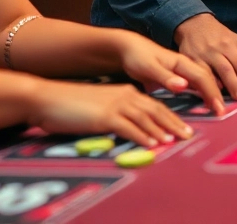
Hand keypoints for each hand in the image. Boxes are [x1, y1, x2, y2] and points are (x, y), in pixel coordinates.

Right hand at [25, 81, 192, 147]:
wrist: (48, 98)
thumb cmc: (71, 104)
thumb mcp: (100, 105)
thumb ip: (116, 113)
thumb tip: (130, 126)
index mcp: (125, 92)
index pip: (154, 105)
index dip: (170, 116)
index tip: (182, 127)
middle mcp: (125, 96)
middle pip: (156, 110)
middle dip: (174, 123)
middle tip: (188, 135)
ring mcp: (115, 106)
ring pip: (146, 118)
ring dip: (162, 130)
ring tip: (175, 141)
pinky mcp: (104, 117)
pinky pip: (128, 127)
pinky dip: (142, 136)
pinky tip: (152, 144)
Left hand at [116, 31, 224, 116]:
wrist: (130, 48)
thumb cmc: (138, 57)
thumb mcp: (149, 67)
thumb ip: (165, 77)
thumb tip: (184, 86)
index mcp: (182, 63)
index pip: (202, 77)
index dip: (212, 93)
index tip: (218, 108)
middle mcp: (186, 66)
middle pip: (206, 80)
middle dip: (216, 95)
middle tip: (223, 112)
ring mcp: (183, 71)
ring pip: (202, 82)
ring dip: (211, 94)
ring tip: (218, 108)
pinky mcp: (178, 76)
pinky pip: (194, 84)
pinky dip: (202, 93)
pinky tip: (204, 101)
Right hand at [174, 14, 236, 101]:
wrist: (195, 24)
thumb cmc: (219, 37)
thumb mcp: (236, 41)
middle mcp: (227, 46)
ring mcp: (211, 52)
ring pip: (226, 70)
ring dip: (234, 86)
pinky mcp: (195, 59)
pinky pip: (206, 73)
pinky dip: (214, 83)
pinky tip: (219, 92)